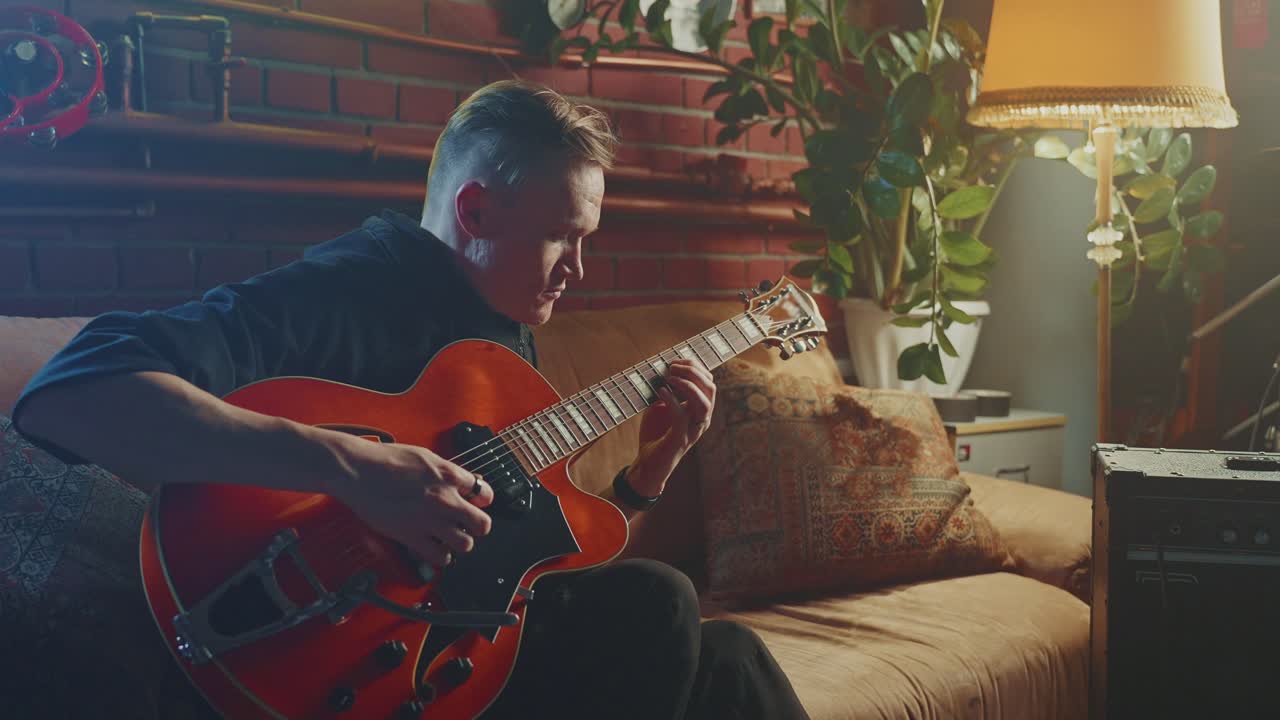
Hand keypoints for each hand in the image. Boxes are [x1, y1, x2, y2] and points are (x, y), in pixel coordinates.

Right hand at [326, 438, 493, 566]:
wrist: (358, 470)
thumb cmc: (386, 460)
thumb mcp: (425, 456)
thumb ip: (447, 471)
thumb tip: (464, 481)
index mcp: (449, 475)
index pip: (485, 494)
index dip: (482, 501)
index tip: (476, 504)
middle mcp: (444, 499)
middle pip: (482, 524)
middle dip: (477, 526)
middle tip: (468, 525)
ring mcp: (429, 519)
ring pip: (465, 545)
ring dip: (459, 542)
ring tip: (451, 538)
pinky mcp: (411, 536)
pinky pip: (440, 557)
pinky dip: (440, 556)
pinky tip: (435, 548)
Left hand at [627, 359, 716, 496]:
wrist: (647, 464)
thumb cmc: (655, 434)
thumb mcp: (659, 406)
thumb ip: (664, 390)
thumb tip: (659, 370)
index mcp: (700, 409)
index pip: (708, 380)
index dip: (694, 365)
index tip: (674, 360)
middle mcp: (701, 418)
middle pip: (710, 387)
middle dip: (693, 371)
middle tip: (671, 367)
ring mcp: (693, 430)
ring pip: (704, 402)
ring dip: (687, 385)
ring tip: (669, 376)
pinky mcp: (680, 440)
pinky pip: (682, 417)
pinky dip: (672, 401)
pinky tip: (661, 391)